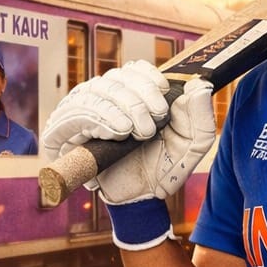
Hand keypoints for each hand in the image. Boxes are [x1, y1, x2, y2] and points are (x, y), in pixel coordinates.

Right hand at [41, 62, 215, 203]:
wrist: (140, 197)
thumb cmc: (164, 167)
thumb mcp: (192, 143)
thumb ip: (201, 115)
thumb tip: (200, 84)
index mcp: (133, 94)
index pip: (133, 69)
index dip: (148, 78)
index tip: (164, 97)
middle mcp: (106, 98)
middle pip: (116, 77)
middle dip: (139, 98)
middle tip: (154, 124)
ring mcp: (83, 111)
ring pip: (98, 90)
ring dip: (123, 109)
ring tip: (138, 133)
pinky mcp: (65, 130)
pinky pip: (77, 111)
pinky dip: (100, 117)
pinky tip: (117, 132)